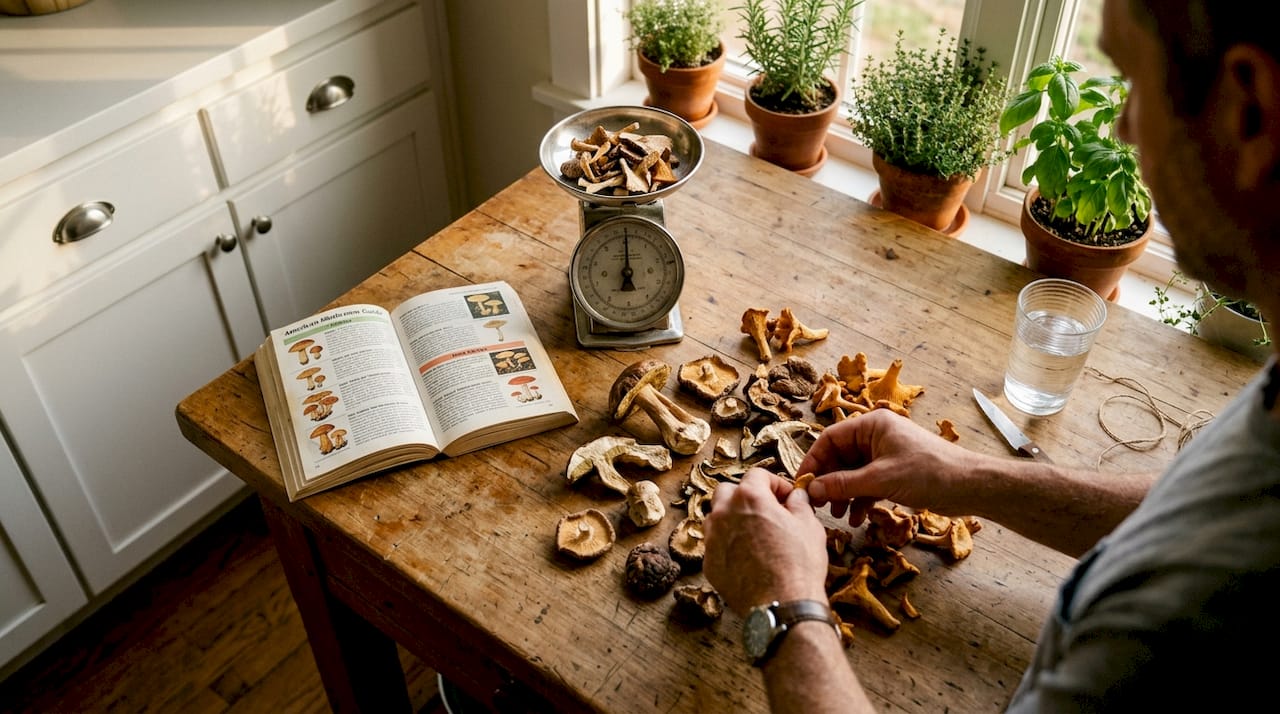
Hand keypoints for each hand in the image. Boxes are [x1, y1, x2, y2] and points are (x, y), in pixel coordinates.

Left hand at [703, 468, 828, 615]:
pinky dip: (728, 544)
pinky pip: (715, 545)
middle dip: (746, 496)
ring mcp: (712, 539)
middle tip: (767, 510)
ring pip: (716, 517)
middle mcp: (724, 513)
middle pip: (728, 491)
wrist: (782, 605)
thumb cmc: (799, 564)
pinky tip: (747, 557)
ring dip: (733, 518)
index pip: (757, 475)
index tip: (787, 497)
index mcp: (749, 498)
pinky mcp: (709, 563)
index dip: (775, 483)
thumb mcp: (809, 526)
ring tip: (755, 533)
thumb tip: (796, 496)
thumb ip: (799, 503)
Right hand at [799, 410, 972, 526]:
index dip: (813, 461)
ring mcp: (885, 455)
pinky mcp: (894, 473)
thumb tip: (811, 490)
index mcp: (871, 425)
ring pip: (853, 473)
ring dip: (844, 494)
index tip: (802, 484)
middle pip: (839, 457)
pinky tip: (857, 519)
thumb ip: (843, 484)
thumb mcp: (880, 479)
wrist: (969, 486)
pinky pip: (868, 484)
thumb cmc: (927, 473)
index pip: (829, 439)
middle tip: (818, 505)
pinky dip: (861, 500)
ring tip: (838, 516)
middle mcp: (876, 436)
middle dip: (829, 482)